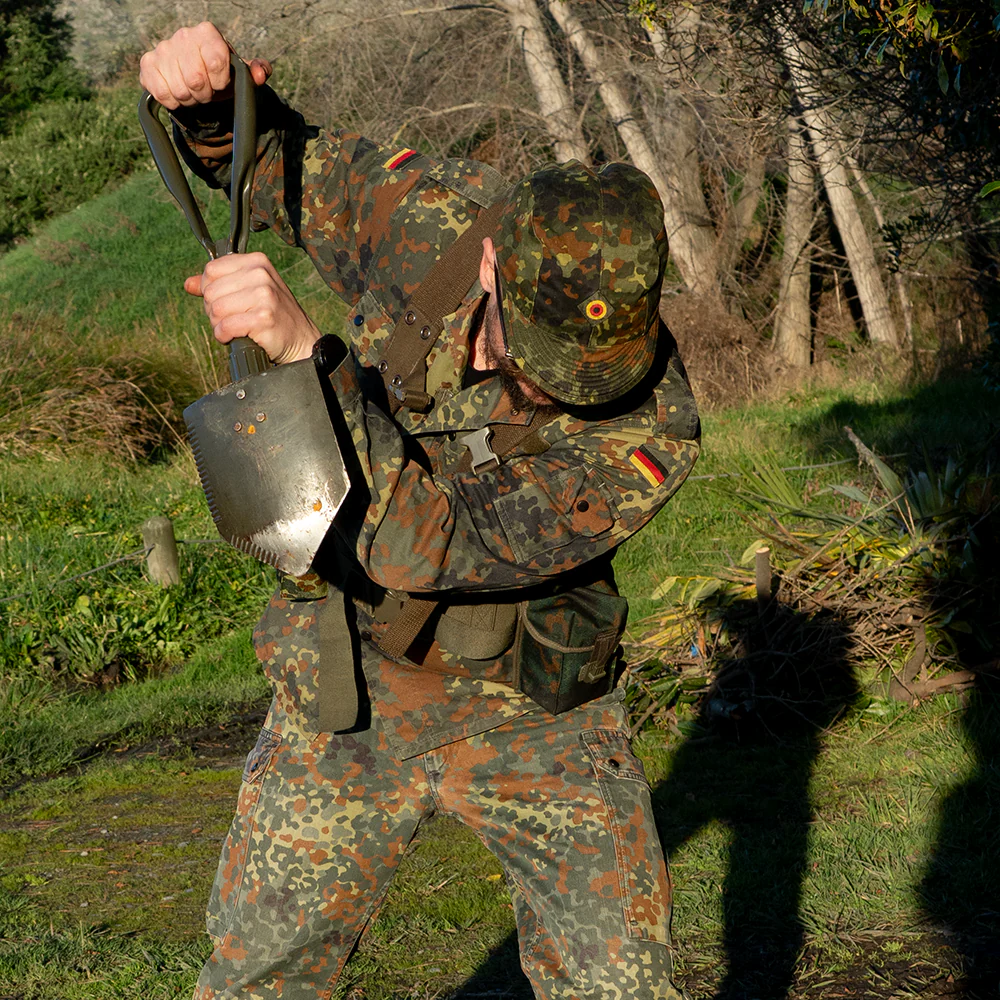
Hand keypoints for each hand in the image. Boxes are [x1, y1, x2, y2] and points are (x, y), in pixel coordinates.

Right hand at [139, 21, 271, 108]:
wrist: (196, 76)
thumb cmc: (222, 74)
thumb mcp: (241, 74)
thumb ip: (257, 71)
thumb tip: (260, 74)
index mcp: (208, 33)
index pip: (216, 63)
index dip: (220, 82)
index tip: (220, 84)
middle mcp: (183, 35)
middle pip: (196, 79)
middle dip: (204, 94)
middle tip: (206, 92)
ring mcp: (163, 48)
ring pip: (180, 90)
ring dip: (190, 100)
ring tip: (193, 93)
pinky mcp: (148, 64)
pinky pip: (162, 93)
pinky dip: (174, 102)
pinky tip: (178, 94)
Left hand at [185, 253, 320, 364]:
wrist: (302, 340)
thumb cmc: (274, 316)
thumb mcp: (249, 292)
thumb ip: (219, 284)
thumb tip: (188, 284)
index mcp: (256, 262)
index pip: (211, 270)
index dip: (210, 290)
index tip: (224, 302)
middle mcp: (260, 274)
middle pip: (211, 291)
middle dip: (214, 311)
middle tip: (232, 320)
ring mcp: (264, 295)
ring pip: (216, 310)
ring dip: (219, 325)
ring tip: (235, 328)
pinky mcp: (264, 318)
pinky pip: (226, 326)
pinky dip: (225, 336)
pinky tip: (235, 337)